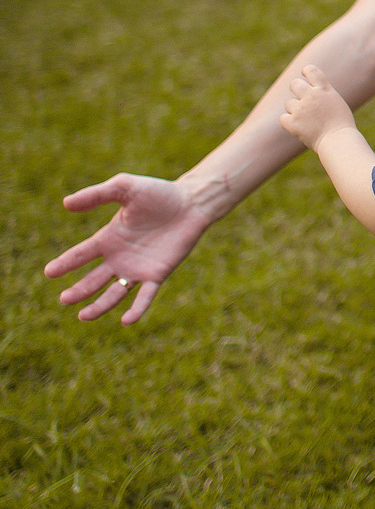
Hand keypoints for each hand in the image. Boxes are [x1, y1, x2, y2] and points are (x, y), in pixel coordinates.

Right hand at [45, 175, 211, 323]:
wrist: (191, 202)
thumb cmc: (158, 193)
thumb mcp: (124, 188)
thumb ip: (96, 195)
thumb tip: (65, 203)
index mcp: (109, 239)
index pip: (82, 254)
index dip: (66, 263)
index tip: (49, 272)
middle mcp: (120, 258)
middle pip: (94, 279)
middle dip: (79, 290)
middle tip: (64, 299)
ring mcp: (138, 269)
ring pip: (114, 293)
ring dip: (99, 305)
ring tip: (83, 316)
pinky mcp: (157, 275)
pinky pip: (145, 296)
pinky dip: (136, 309)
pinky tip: (126, 320)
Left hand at [279, 64, 354, 151]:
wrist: (338, 141)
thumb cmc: (342, 125)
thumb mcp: (336, 103)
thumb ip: (323, 95)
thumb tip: (311, 91)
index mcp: (324, 89)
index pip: (311, 70)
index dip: (306, 71)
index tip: (304, 74)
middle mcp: (311, 96)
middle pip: (294, 84)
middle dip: (296, 90)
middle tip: (302, 100)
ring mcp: (301, 109)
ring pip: (289, 103)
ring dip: (294, 110)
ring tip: (307, 120)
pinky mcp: (293, 123)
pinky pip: (283, 118)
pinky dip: (289, 122)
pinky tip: (298, 127)